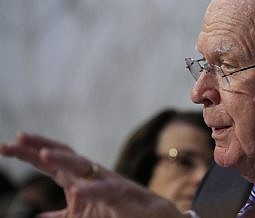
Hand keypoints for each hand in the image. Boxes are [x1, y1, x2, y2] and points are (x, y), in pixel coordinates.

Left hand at [0, 132, 184, 217]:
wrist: (144, 215)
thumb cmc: (111, 212)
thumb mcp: (78, 215)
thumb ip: (58, 215)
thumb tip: (37, 217)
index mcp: (75, 179)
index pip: (47, 163)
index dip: (27, 154)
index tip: (5, 146)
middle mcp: (88, 174)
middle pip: (61, 154)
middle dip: (39, 146)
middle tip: (15, 140)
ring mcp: (104, 180)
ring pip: (82, 165)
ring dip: (64, 159)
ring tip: (44, 155)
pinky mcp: (119, 192)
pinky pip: (104, 190)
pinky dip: (91, 191)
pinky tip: (77, 192)